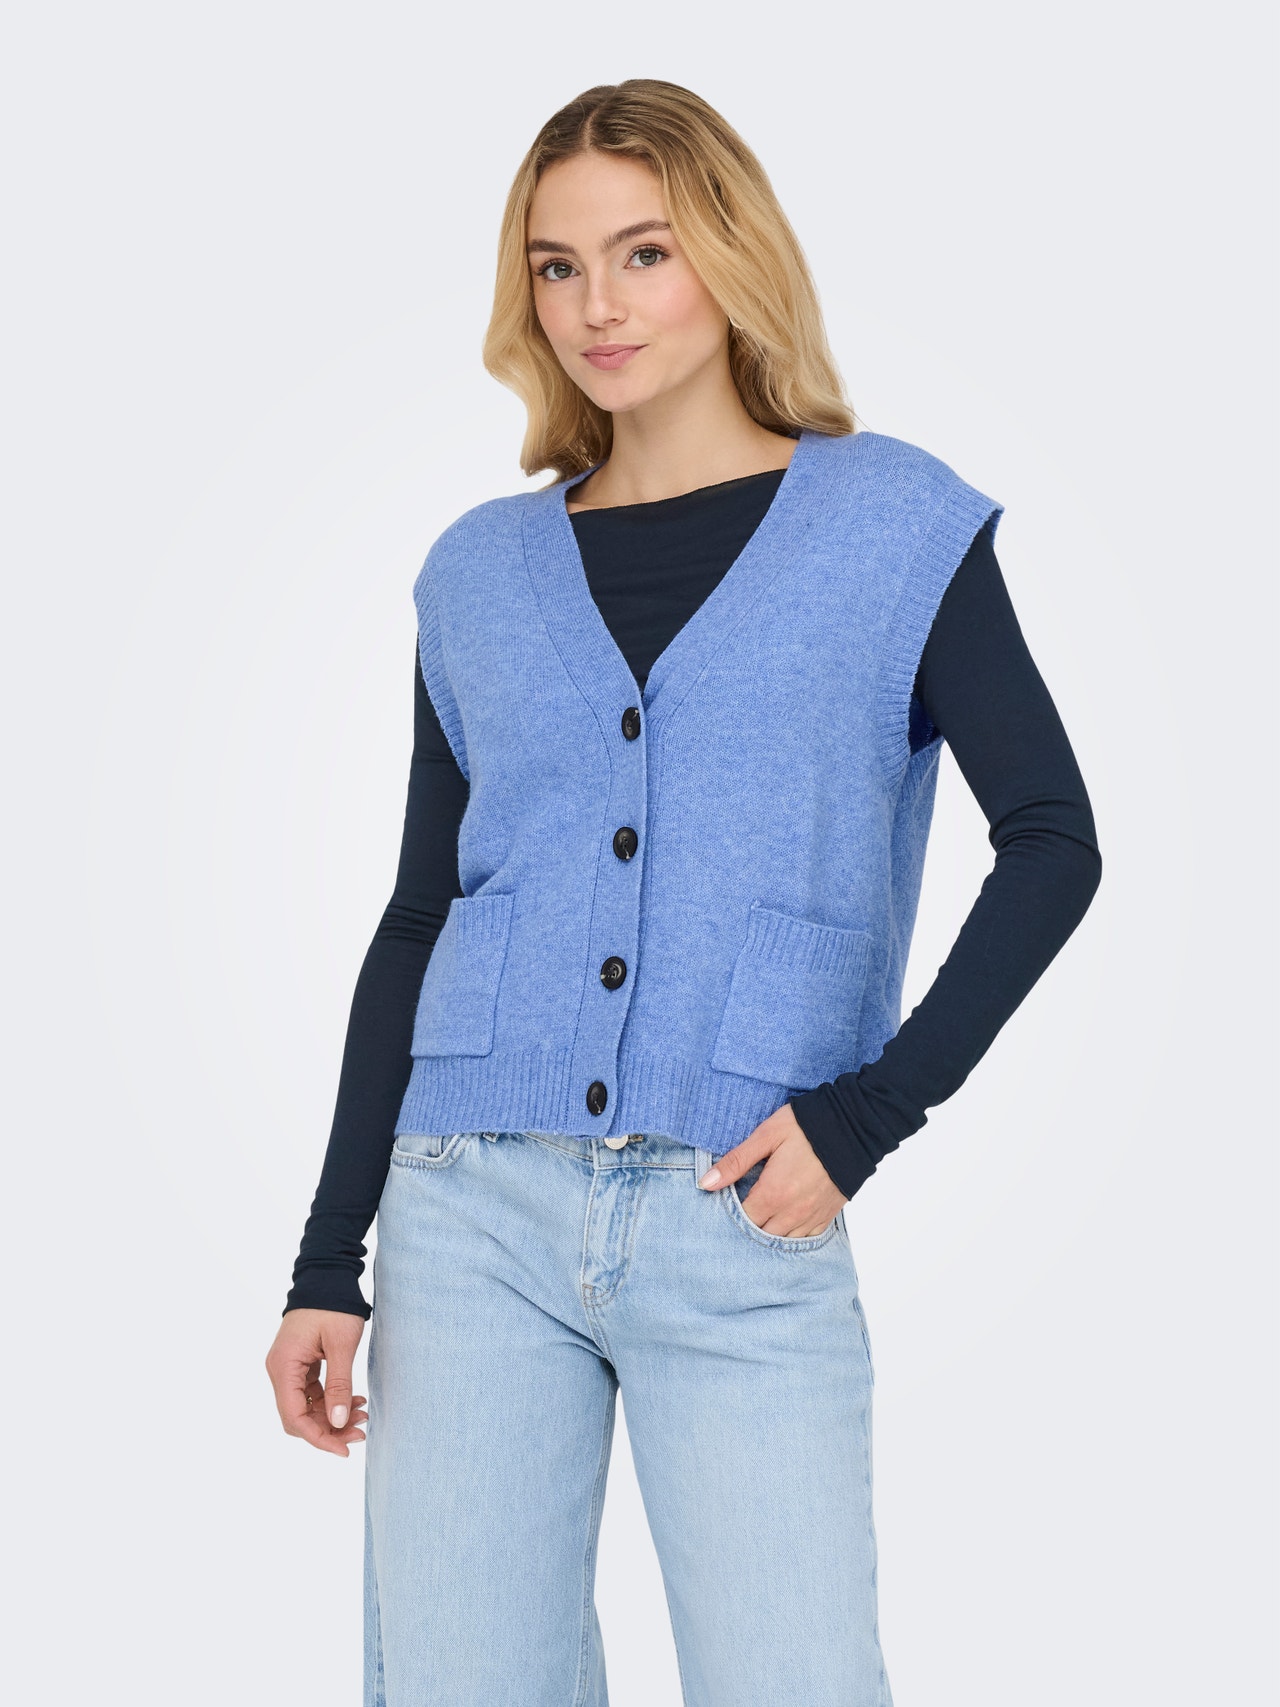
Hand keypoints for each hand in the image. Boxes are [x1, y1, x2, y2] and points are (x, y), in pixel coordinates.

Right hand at [266, 1309, 368, 1455]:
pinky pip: (311, 1392)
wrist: (326, 1275)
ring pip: (305, 1407)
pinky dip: (330, 1400)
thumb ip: (339, 1384)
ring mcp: (288, 1367)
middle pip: (298, 1417)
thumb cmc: (334, 1305)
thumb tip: (338, 1421)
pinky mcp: (298, 1364)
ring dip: (331, 1416)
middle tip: (360, 1432)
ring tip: (363, 1415)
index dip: (319, 1438)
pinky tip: (354, 1401)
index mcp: (283, 1367)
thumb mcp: (342, 1344)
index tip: (344, 1449)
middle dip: (328, 1430)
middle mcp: (279, 1370)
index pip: (295, 1417)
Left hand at [697, 1103, 847, 1236]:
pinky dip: (792, 1234)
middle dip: (748, 1225)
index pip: (742, 1219)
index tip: (725, 1202)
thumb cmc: (806, 1126)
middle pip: (760, 1235)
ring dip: (769, 1232)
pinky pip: (805, 1239)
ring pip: (782, 1241)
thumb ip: (736, 1162)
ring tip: (762, 1215)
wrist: (854, 1125)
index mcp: (773, 1193)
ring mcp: (812, 1216)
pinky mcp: (828, 1215)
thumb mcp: (766, 1136)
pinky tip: (784, 1221)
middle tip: (742, 1207)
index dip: (730, 1214)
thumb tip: (706, 1184)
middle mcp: (793, 1212)